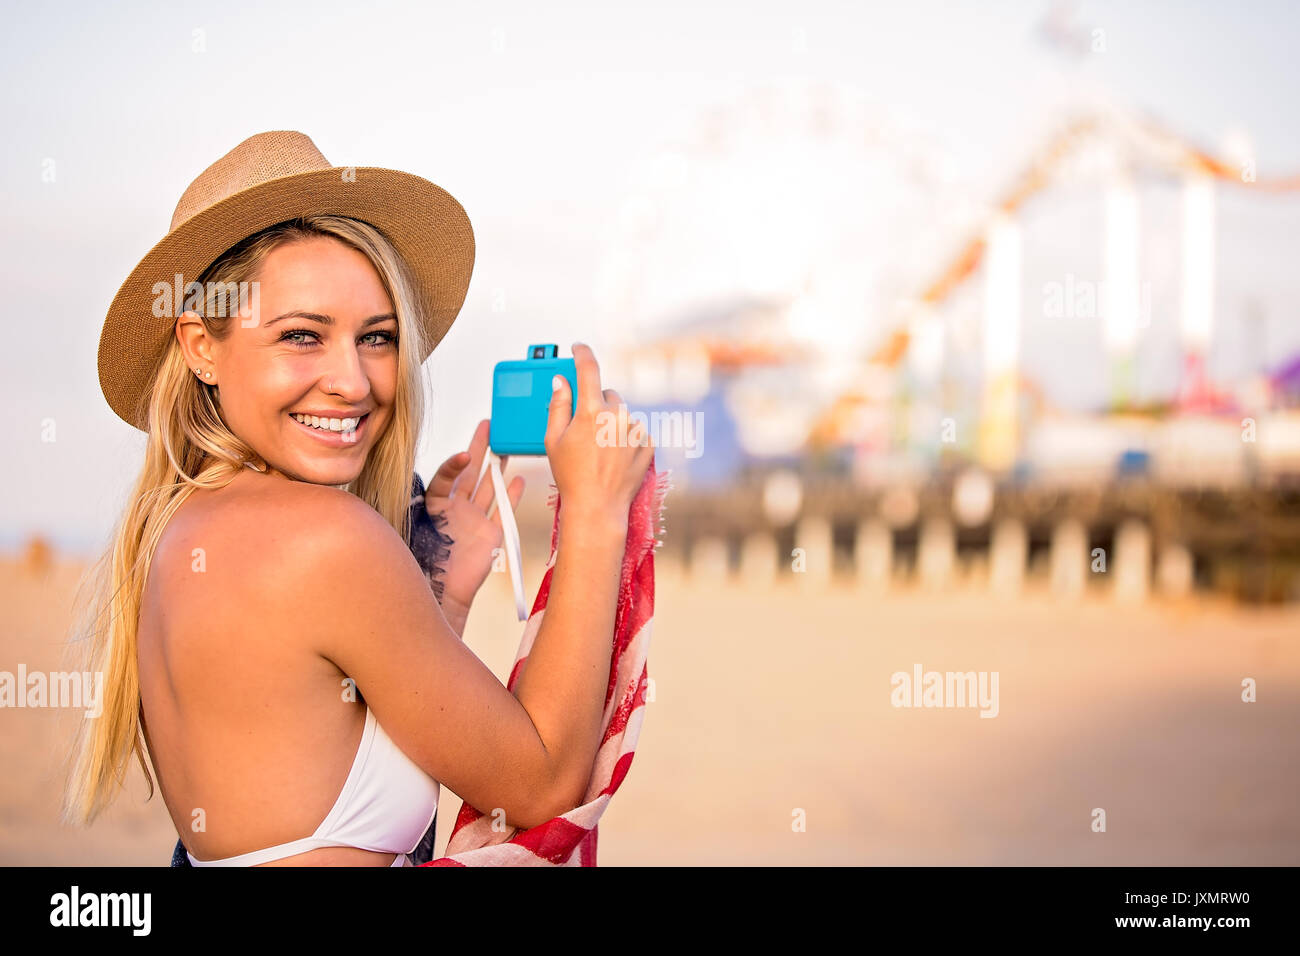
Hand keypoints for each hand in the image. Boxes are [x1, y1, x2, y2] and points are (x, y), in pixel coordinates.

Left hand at [422, 418, 524, 619]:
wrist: (441, 595)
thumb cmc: (422, 566)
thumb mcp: (410, 531)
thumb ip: (409, 508)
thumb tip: (400, 484)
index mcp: (434, 507)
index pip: (445, 478)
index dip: (454, 465)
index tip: (464, 455)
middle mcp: (456, 511)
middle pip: (470, 474)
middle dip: (479, 449)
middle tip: (488, 426)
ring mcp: (475, 522)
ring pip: (489, 488)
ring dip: (498, 468)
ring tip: (506, 447)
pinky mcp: (492, 536)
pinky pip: (504, 512)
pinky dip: (512, 497)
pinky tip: (518, 480)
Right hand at [545, 343, 654, 529]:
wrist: (597, 507)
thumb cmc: (571, 476)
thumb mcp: (554, 440)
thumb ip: (558, 406)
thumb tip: (560, 382)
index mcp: (591, 412)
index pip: (588, 369)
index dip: (582, 353)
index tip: (578, 348)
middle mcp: (617, 416)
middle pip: (607, 394)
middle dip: (595, 404)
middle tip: (583, 427)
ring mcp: (635, 430)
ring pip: (622, 414)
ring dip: (611, 423)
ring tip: (599, 450)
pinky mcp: (647, 444)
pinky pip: (635, 431)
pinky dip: (625, 438)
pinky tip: (613, 456)